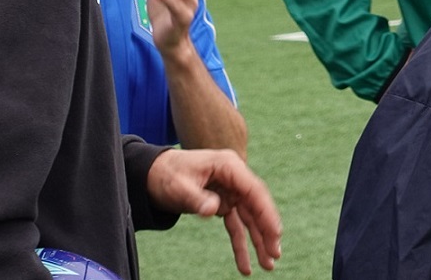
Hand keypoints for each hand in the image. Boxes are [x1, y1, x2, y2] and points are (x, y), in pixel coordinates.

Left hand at [147, 148, 281, 274]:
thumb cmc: (168, 175)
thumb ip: (197, 198)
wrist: (154, 173)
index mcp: (228, 165)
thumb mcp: (179, 187)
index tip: (276, 233)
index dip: (266, 212)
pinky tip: (246, 265)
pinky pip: (236, 224)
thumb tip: (214, 210)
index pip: (253, 190)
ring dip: (258, 240)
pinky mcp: (223, 202)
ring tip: (268, 265)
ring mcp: (230, 190)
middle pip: (256, 205)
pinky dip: (241, 244)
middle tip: (275, 255)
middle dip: (266, 230)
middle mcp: (233, 176)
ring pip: (249, 217)